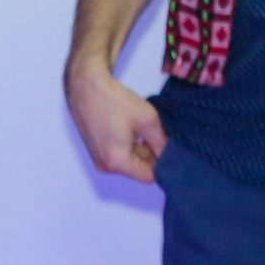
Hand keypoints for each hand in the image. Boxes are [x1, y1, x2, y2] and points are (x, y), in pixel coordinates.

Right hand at [66, 61, 167, 181]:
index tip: (178, 152)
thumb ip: (162, 142)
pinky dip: (133, 146)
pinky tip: (139, 131)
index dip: (165, 166)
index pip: (149, 176)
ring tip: (152, 131)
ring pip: (132, 162)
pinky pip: (122, 155)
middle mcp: (106, 166)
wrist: (87, 88)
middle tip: (168, 139)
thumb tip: (173, 155)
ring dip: (144, 150)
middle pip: (140, 169)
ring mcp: (100, 159)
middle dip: (155, 156)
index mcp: (117, 162)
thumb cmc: (116, 102)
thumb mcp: (147, 120)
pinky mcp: (98, 151)